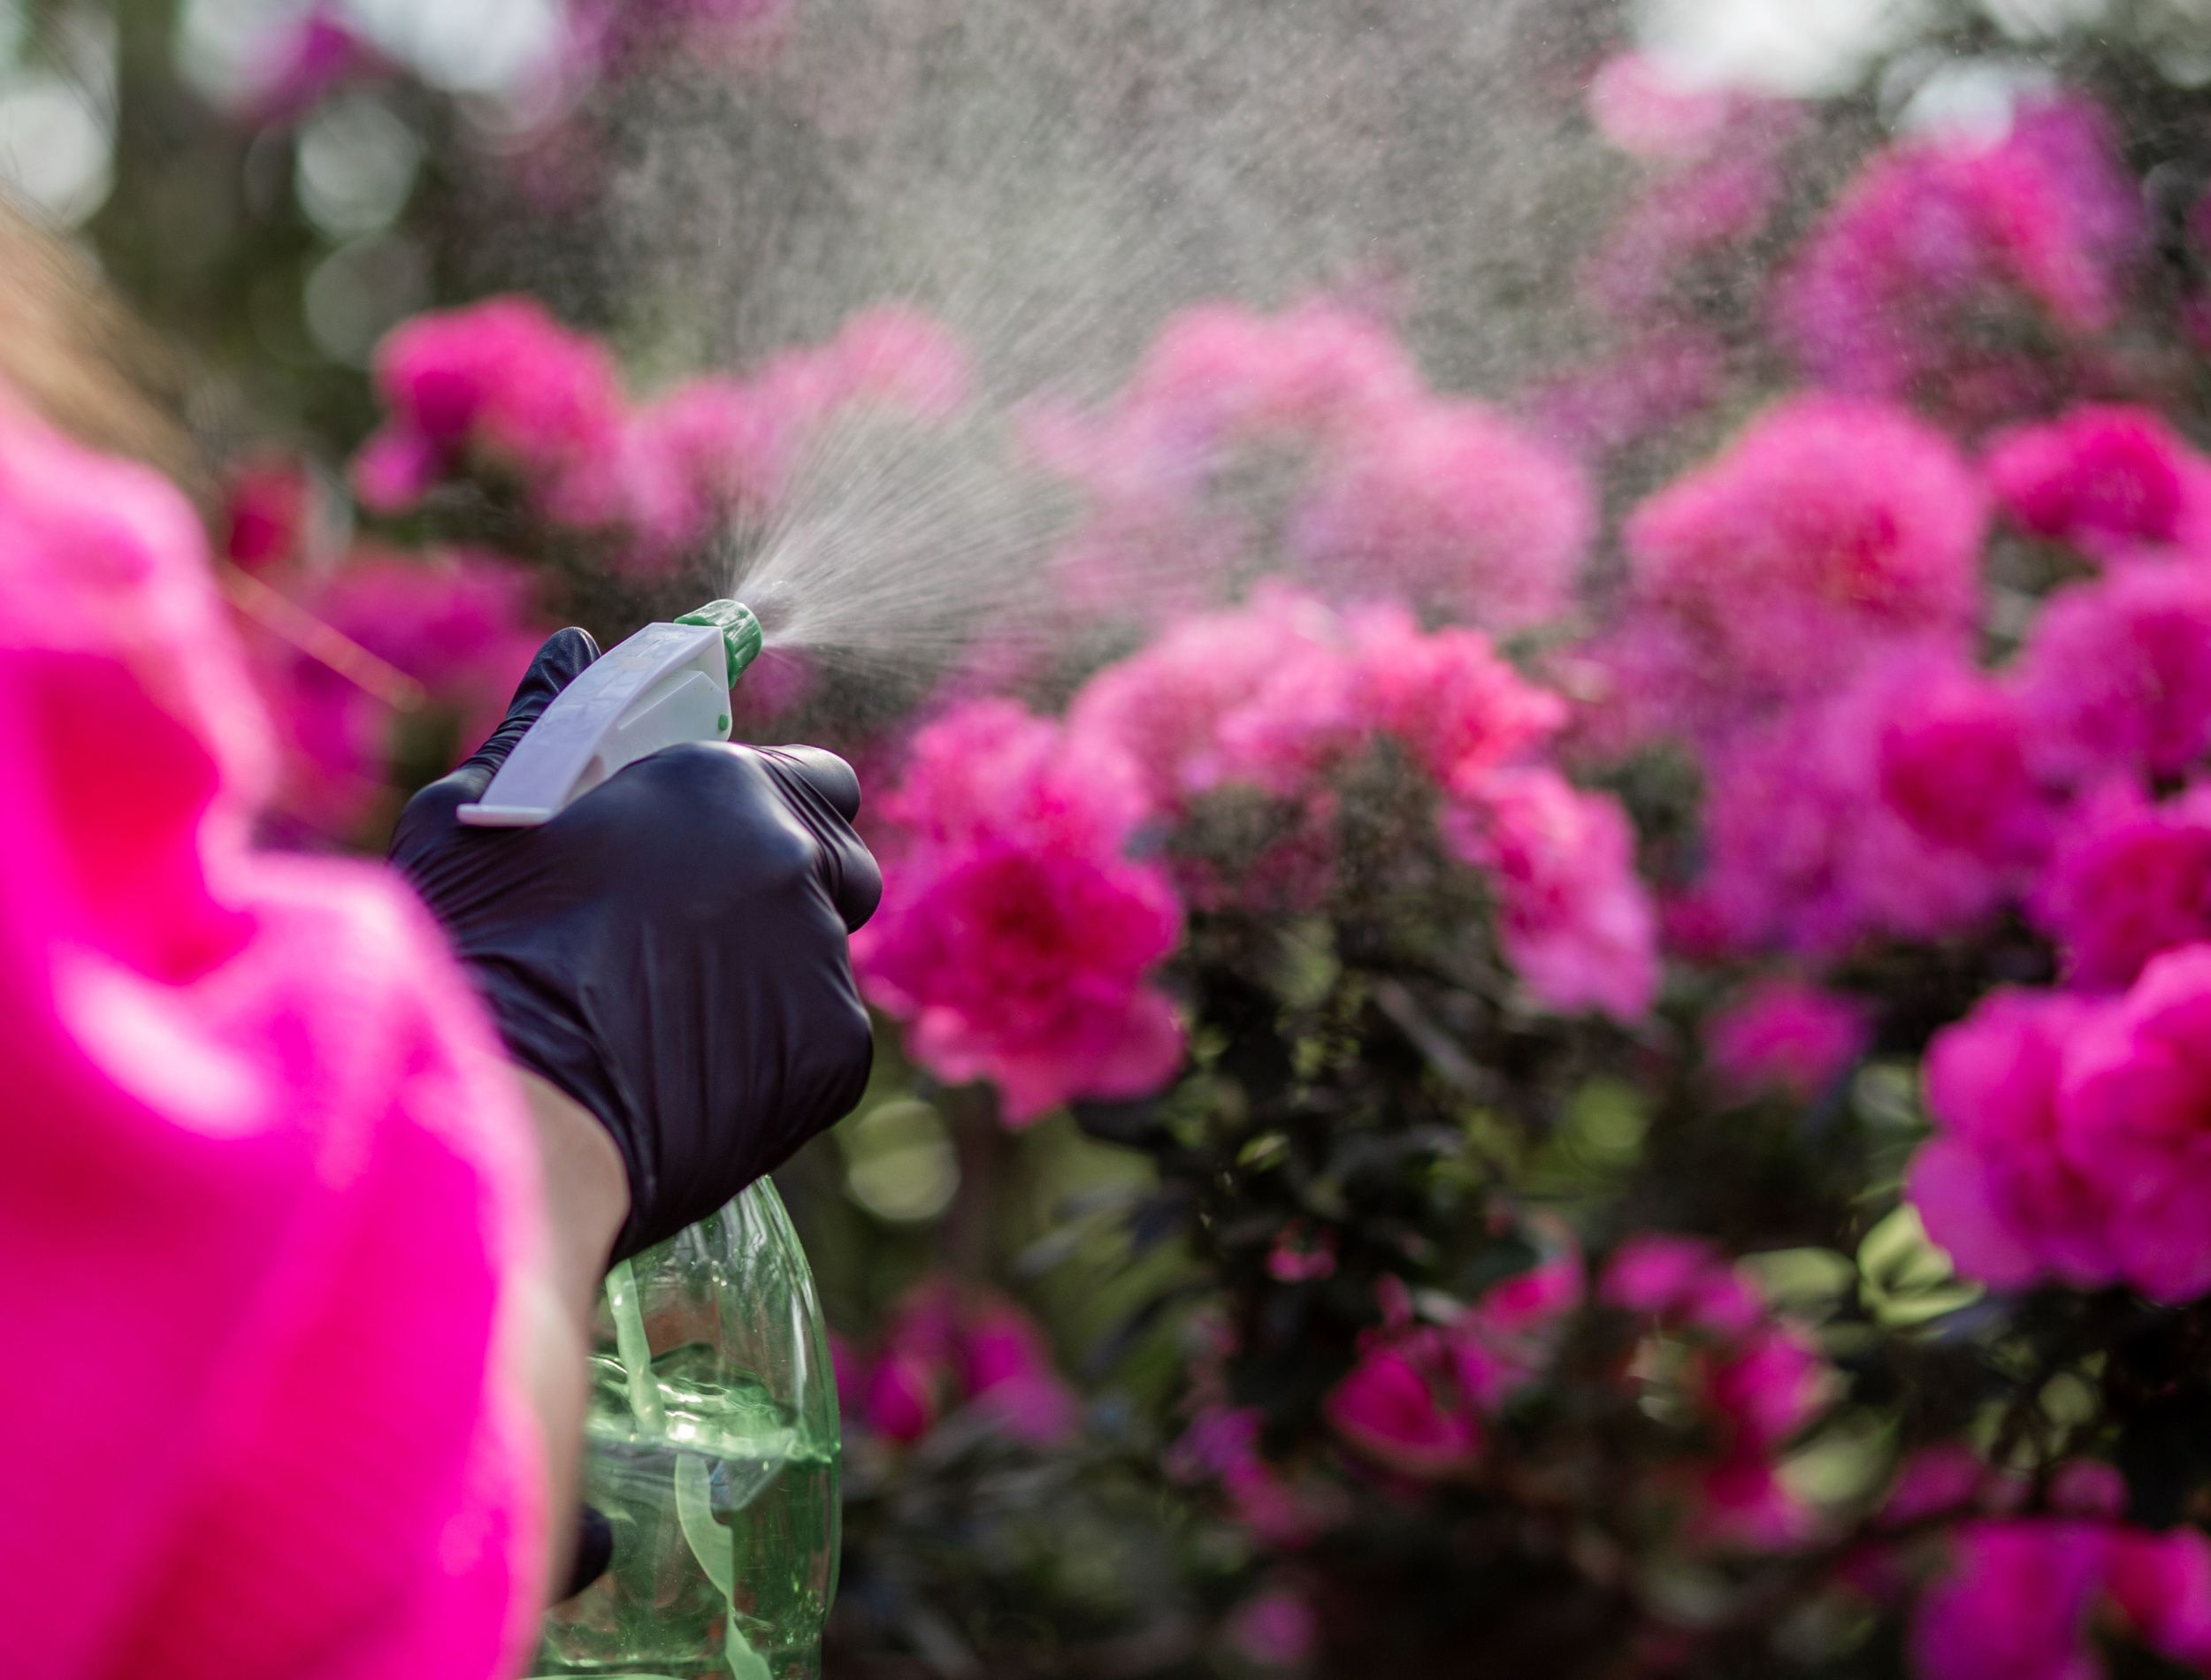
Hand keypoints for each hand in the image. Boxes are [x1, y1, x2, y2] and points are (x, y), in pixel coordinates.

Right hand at [392, 629, 880, 1259]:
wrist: (504, 1111)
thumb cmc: (472, 954)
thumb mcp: (484, 817)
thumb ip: (547, 725)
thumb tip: (574, 651)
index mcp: (720, 781)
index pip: (816, 774)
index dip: (775, 804)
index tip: (724, 839)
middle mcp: (792, 856)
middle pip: (839, 858)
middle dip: (791, 880)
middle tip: (702, 926)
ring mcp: (822, 955)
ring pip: (827, 951)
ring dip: (777, 966)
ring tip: (679, 1005)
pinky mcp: (834, 1051)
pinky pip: (820, 1034)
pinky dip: (775, 1046)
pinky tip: (695, 1066)